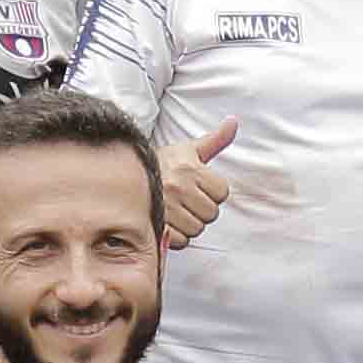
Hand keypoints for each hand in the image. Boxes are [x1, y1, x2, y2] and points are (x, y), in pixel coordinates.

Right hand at [164, 117, 243, 238]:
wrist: (128, 174)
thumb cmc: (164, 164)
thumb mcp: (189, 149)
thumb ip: (215, 139)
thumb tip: (233, 122)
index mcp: (189, 169)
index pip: (222, 192)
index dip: (213, 192)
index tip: (199, 187)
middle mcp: (177, 187)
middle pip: (211, 214)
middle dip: (202, 209)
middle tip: (187, 200)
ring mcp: (166, 208)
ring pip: (198, 228)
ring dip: (190, 223)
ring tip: (177, 210)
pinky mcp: (156, 226)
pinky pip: (182, 240)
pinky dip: (178, 236)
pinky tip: (170, 221)